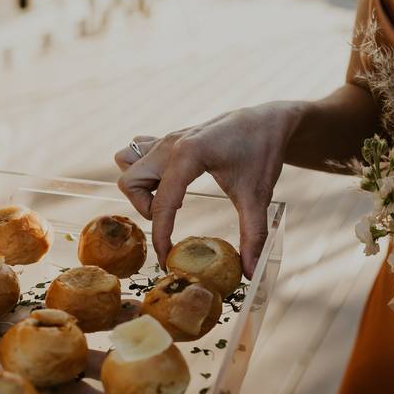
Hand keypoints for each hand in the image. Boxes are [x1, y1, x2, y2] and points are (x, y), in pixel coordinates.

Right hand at [114, 102, 302, 277]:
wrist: (267, 121)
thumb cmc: (263, 153)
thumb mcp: (258, 196)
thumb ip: (253, 235)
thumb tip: (249, 272)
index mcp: (189, 155)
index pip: (161, 203)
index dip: (160, 237)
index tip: (167, 260)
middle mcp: (170, 144)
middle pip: (130, 181)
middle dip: (145, 207)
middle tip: (171, 217)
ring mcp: (166, 138)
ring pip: (126, 162)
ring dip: (139, 186)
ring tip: (167, 197)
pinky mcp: (168, 138)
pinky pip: (137, 152)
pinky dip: (144, 170)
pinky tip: (170, 182)